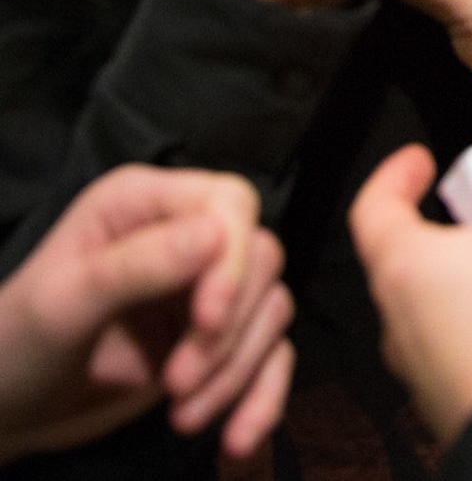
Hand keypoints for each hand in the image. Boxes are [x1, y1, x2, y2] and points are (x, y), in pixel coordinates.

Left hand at [0, 166, 293, 464]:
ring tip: (184, 417)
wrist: (6, 410)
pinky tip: (239, 439)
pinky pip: (272, 357)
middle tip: (176, 384)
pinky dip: (264, 396)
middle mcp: (186, 236)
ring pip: (269, 311)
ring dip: (236, 371)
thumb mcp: (60, 304)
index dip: (233, 258)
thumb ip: (133, 266)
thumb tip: (216, 236)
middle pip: (261, 259)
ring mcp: (207, 290)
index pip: (229, 205)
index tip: (208, 319)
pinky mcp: (218, 340)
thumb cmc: (14, 344)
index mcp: (144, 206)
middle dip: (227, 332)